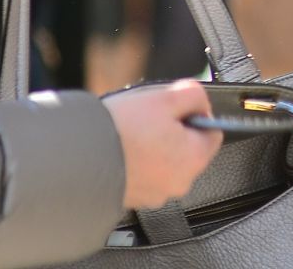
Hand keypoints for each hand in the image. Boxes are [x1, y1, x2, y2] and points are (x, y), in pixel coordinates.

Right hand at [105, 79, 223, 209]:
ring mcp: (155, 193)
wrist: (80, 157)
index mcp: (194, 159)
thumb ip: (193, 95)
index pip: (212, 133)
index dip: (197, 114)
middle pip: (187, 148)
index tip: (179, 107)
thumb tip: (200, 101)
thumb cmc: (123, 130)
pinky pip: (144, 174)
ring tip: (132, 132)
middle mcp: (179, 182)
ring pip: (164, 162)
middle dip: (173, 130)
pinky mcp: (133, 198)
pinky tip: (122, 148)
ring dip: (154, 146)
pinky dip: (137, 161)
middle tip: (151, 117)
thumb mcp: (165, 97)